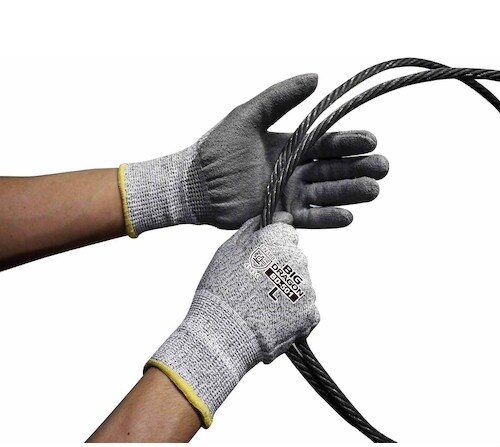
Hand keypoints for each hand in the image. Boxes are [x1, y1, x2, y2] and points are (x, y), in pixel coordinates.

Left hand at [119, 74, 388, 235]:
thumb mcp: (247, 116)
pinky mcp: (280, 216)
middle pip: (333, 169)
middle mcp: (294, 170)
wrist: (194, 185)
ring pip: (326, 194)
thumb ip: (279, 97)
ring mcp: (289, 194)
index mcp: (290, 146)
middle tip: (383, 168)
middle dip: (359, 168)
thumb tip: (314, 77)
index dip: (349, 142)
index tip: (372, 141)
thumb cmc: (217, 149)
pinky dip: (328, 218)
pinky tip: (348, 216)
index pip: (326, 143)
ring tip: (373, 191)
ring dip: (350, 193)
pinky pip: (308, 219)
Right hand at [145, 213, 318, 426]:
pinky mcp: (311, 314)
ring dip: (288, 293)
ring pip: (301, 285)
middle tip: (256, 287)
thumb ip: (251, 229)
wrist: (223, 333)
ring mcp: (307, 288)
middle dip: (281, 269)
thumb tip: (266, 217)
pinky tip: (273, 320)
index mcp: (278, 240)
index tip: (261, 260)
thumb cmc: (219, 290)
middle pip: (295, 259)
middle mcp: (298, 260)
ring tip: (262, 307)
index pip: (287, 232)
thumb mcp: (227, 250)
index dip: (273, 246)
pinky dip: (294, 315)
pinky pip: (307, 310)